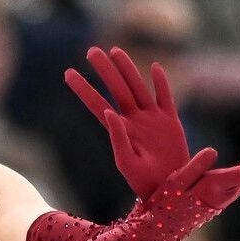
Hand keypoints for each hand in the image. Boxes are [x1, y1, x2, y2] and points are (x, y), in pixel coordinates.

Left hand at [65, 46, 188, 200]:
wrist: (171, 189)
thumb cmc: (145, 183)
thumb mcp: (126, 163)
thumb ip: (118, 138)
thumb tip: (109, 112)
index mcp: (120, 130)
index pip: (97, 104)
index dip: (83, 89)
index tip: (68, 73)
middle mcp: (134, 120)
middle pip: (117, 89)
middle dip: (105, 70)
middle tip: (91, 51)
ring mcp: (153, 119)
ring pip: (138, 87)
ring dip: (127, 69)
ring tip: (115, 51)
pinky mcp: (171, 122)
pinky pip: (166, 97)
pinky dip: (161, 83)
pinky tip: (155, 67)